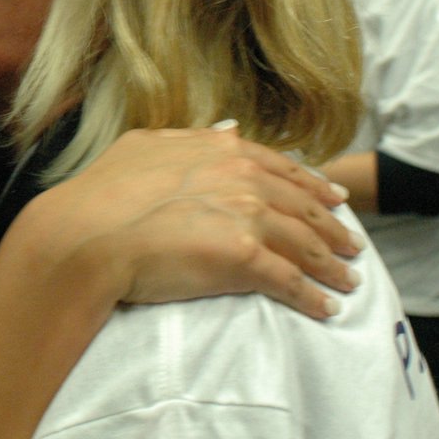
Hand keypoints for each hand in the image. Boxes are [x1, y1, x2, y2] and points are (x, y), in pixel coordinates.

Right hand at [17, 125, 360, 320]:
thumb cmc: (103, 191)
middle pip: (303, 206)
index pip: (282, 168)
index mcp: (221, 150)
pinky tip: (325, 308)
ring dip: (332, 265)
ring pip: (305, 244)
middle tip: (352, 245)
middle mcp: (242, 178)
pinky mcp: (244, 260)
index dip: (313, 185)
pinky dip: (312, 296)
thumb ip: (192, 138)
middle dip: (333, 228)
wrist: (86, 234)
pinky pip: (290, 282)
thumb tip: (228, 130)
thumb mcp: (144, 145)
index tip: (335, 199)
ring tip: (348, 281)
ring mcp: (247, 218)